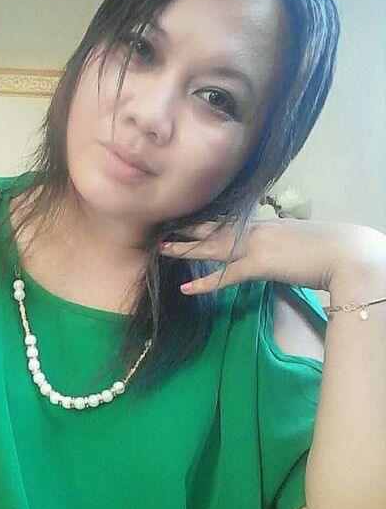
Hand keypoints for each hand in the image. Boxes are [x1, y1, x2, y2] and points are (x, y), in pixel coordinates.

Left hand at [158, 216, 385, 295]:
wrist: (346, 254)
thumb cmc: (327, 250)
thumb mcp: (296, 241)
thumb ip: (278, 243)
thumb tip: (271, 252)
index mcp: (265, 223)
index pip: (228, 220)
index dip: (205, 222)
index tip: (186, 221)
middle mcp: (256, 229)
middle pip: (213, 227)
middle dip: (187, 229)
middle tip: (163, 229)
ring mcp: (256, 245)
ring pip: (212, 246)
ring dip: (185, 248)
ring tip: (162, 249)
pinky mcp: (259, 264)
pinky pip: (225, 275)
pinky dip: (205, 282)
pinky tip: (186, 288)